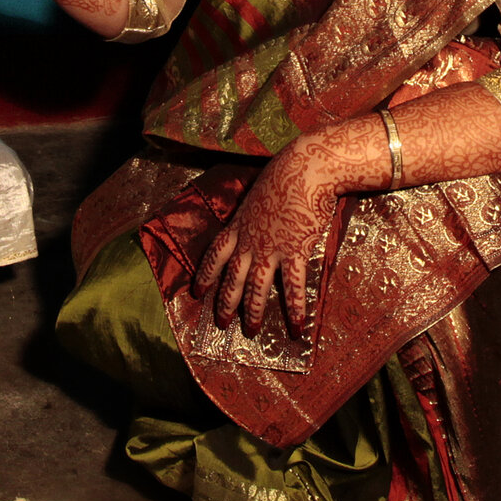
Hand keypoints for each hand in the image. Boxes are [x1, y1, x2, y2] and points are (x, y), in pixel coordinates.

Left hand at [190, 144, 343, 338]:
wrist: (303, 169)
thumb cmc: (284, 175)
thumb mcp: (259, 193)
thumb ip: (256, 211)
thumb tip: (258, 216)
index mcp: (239, 225)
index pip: (216, 254)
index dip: (206, 274)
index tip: (197, 291)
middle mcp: (250, 241)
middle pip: (233, 278)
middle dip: (226, 302)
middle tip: (221, 322)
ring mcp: (271, 249)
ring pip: (257, 287)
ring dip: (254, 311)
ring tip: (251, 331)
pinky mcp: (294, 252)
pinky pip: (293, 287)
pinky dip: (294, 308)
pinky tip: (296, 327)